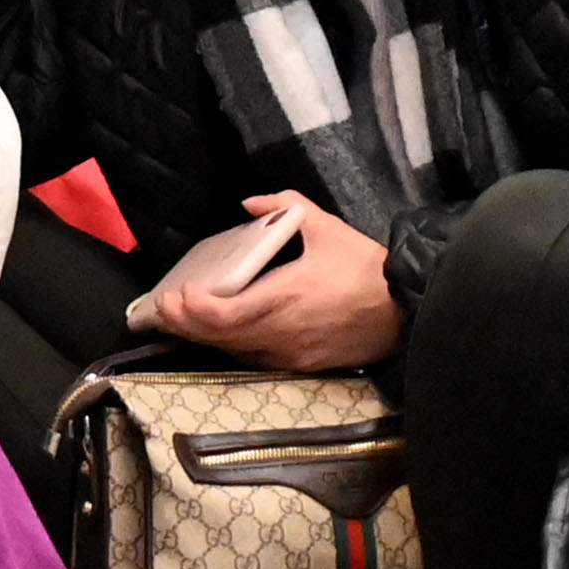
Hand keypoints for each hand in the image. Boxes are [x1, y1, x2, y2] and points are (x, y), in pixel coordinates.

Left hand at [162, 189, 402, 368]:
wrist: (406, 312)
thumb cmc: (366, 269)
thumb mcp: (327, 227)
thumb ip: (285, 207)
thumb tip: (251, 203)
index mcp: (284, 297)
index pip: (224, 314)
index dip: (194, 310)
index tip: (179, 295)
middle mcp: (281, 333)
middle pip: (219, 337)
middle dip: (186, 324)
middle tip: (163, 309)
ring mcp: (290, 354)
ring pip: (234, 351)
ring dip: (206, 337)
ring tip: (182, 321)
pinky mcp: (301, 366)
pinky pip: (255, 359)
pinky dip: (232, 345)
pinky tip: (221, 334)